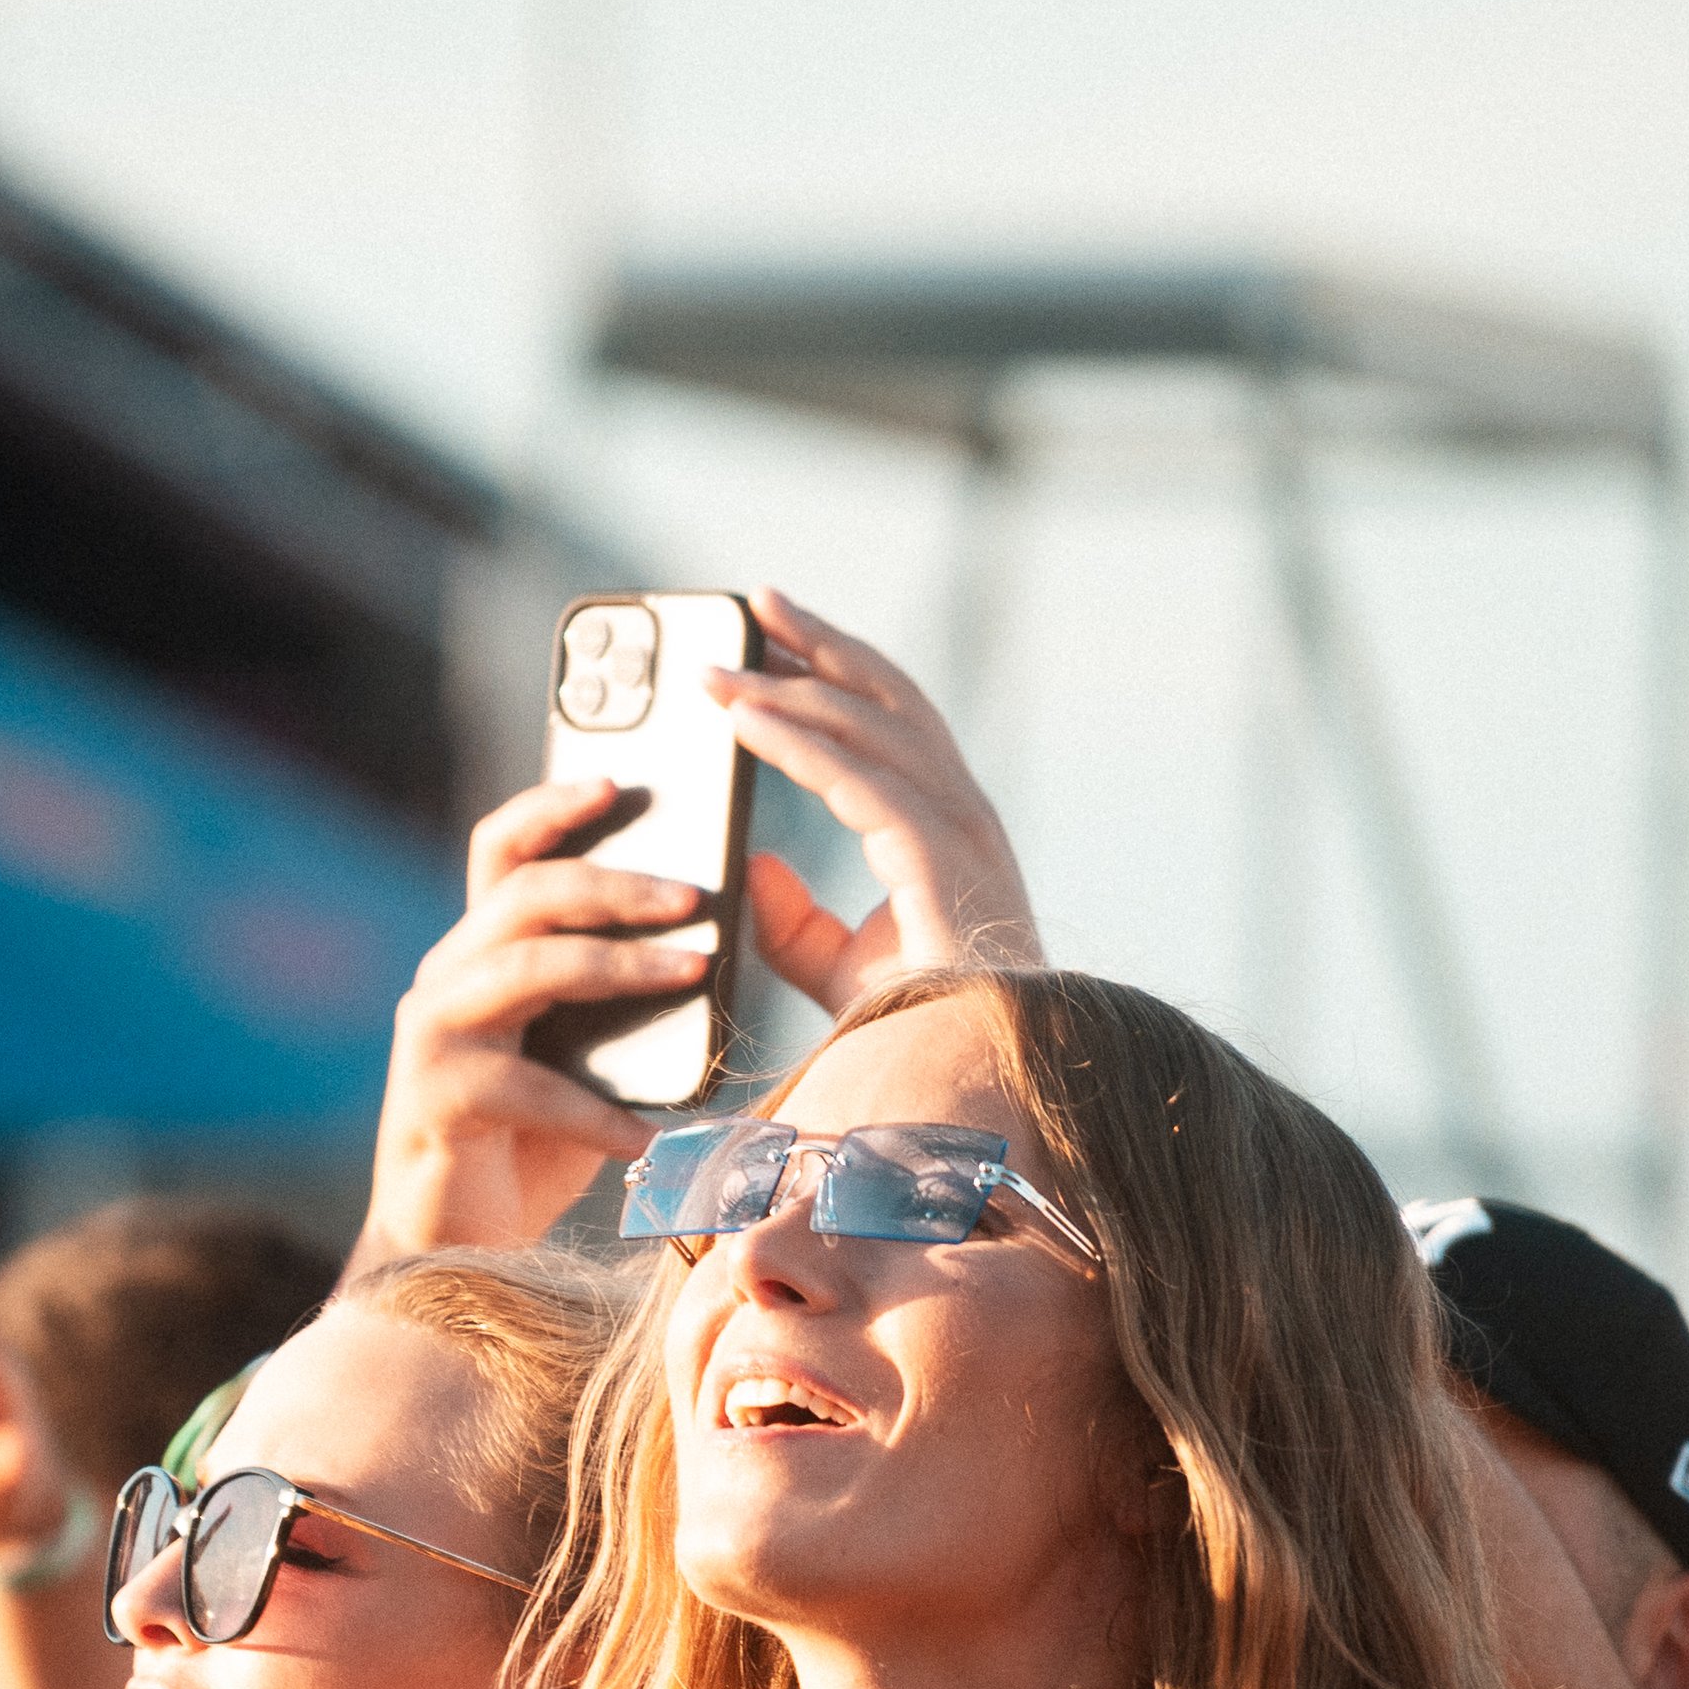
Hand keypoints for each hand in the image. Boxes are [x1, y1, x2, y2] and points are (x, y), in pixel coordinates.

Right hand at [353, 784, 709, 1265]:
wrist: (455, 1252)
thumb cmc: (527, 1148)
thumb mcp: (582, 1061)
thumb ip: (617, 1006)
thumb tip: (707, 952)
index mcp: (478, 957)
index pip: (502, 851)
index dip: (551, 807)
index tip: (618, 780)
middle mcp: (445, 981)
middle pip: (526, 893)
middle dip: (616, 883)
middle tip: (695, 896)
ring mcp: (433, 1037)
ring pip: (528, 965)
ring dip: (620, 966)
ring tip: (695, 971)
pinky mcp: (435, 1101)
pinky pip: (529, 1087)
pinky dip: (598, 1112)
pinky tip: (650, 1134)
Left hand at [718, 587, 1041, 1016]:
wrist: (967, 1080)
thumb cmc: (922, 1030)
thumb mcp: (836, 967)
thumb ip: (792, 921)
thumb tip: (750, 865)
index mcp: (946, 826)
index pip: (892, 719)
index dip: (837, 667)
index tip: (776, 630)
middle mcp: (961, 812)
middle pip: (887, 698)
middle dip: (818, 646)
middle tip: (751, 607)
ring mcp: (958, 831)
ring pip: (870, 726)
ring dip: (790, 688)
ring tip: (720, 669)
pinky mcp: (938, 860)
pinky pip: (858, 781)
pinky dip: (797, 745)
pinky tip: (742, 722)